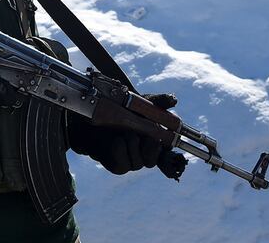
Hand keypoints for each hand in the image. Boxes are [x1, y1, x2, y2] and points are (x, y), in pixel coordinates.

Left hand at [68, 93, 186, 177]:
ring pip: (138, 161)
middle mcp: (147, 155)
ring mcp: (134, 163)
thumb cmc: (120, 110)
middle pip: (153, 159)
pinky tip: (114, 140)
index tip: (159, 139)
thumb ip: (157, 102)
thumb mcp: (140, 103)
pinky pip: (123, 164)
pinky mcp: (120, 168)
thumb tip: (173, 100)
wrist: (95, 120)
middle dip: (146, 144)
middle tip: (138, 130)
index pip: (168, 154)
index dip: (166, 152)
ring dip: (130, 142)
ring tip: (122, 130)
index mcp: (157, 142)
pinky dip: (119, 149)